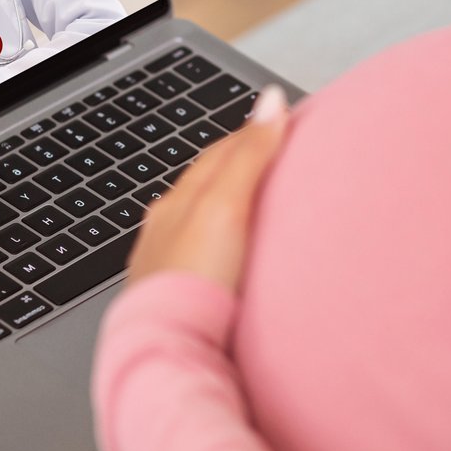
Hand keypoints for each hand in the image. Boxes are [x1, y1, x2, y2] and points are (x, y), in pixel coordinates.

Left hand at [126, 85, 290, 291]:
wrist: (166, 349)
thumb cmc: (192, 281)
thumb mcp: (227, 207)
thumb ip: (250, 156)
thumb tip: (270, 101)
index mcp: (179, 200)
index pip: (221, 151)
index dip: (255, 133)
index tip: (285, 121)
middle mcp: (167, 227)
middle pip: (208, 183)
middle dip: (240, 165)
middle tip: (277, 155)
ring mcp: (168, 262)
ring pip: (201, 221)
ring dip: (228, 207)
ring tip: (257, 205)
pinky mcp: (178, 297)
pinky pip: (200, 257)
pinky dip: (220, 245)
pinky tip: (231, 259)